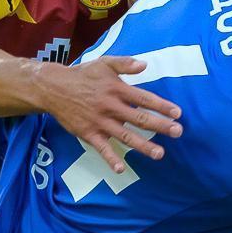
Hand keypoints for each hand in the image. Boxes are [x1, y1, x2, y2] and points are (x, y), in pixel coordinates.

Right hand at [34, 56, 182, 172]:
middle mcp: (111, 106)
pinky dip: (110, 159)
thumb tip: (145, 65)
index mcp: (117, 89)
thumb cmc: (83, 75)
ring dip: (143, 146)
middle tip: (178, 132)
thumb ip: (124, 64)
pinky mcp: (89, 134)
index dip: (161, 106)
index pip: (144, 98)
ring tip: (160, 154)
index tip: (178, 113)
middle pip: (139, 118)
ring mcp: (100, 122)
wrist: (54, 88)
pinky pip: (102, 148)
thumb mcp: (104, 63)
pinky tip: (121, 170)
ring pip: (125, 136)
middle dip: (160, 126)